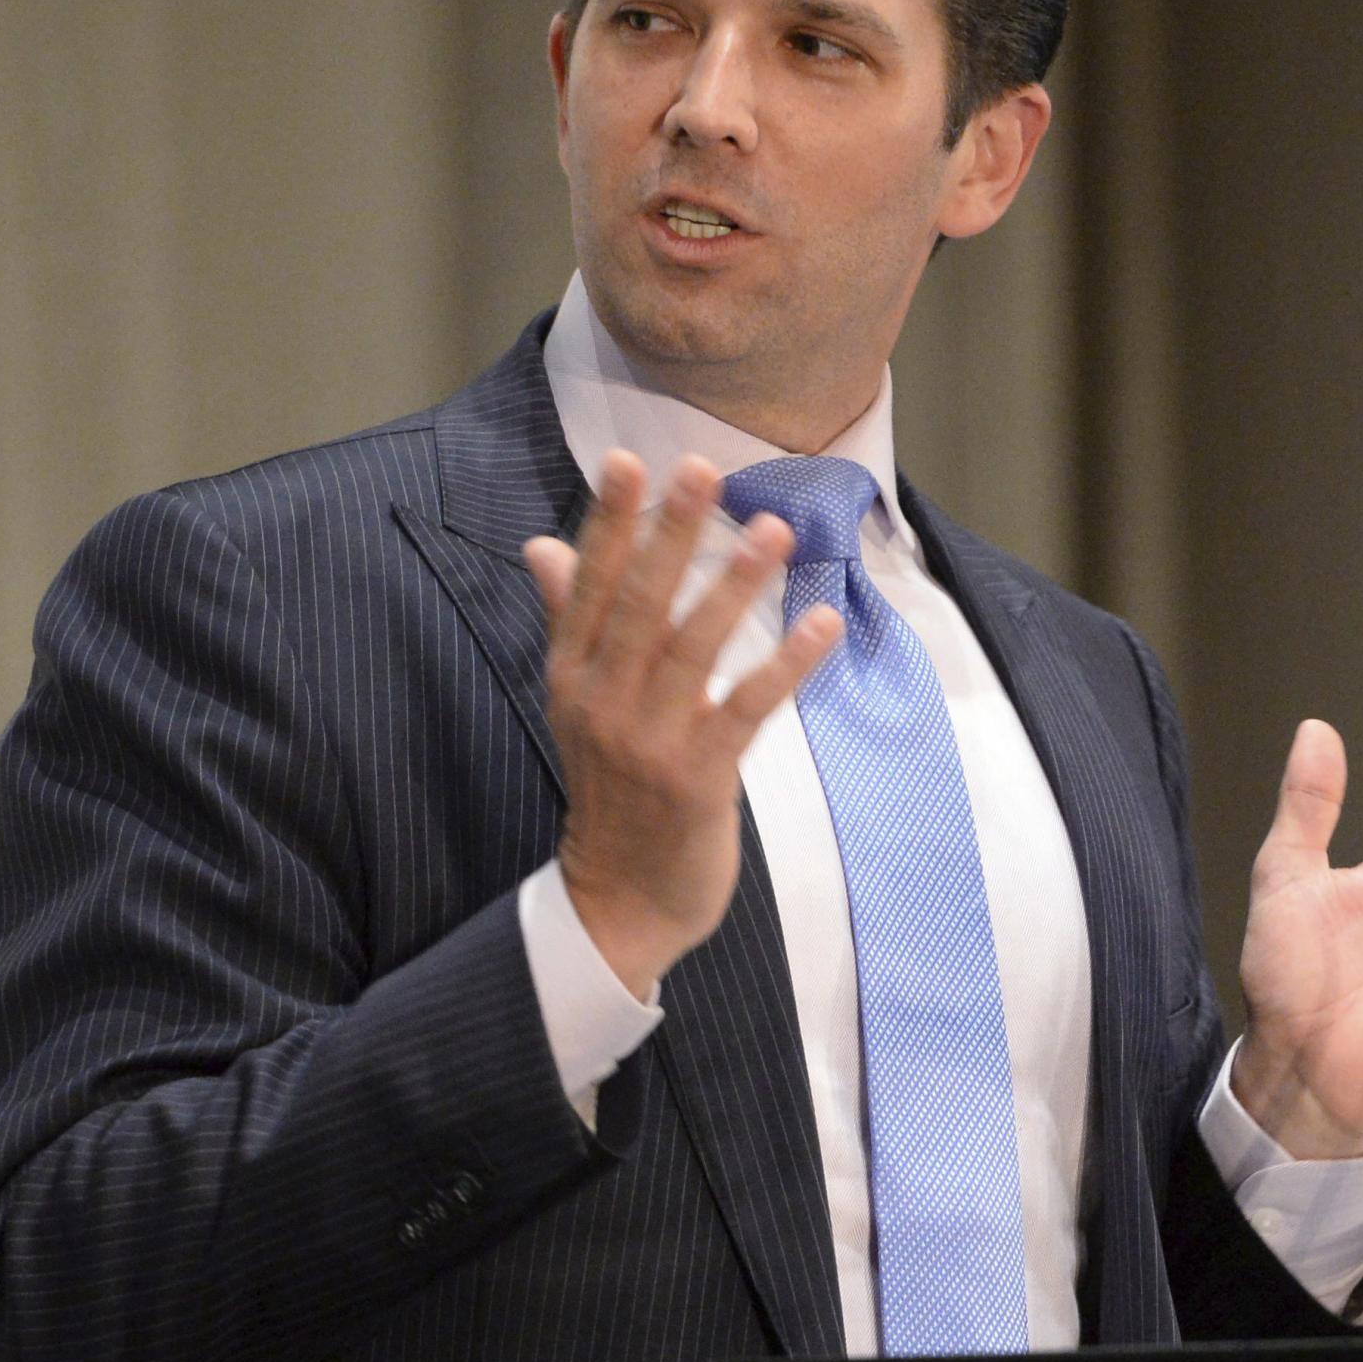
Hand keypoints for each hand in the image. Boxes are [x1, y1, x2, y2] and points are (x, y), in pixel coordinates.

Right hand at [524, 450, 840, 997]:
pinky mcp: (698, 779)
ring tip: (772, 530)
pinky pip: (746, 709)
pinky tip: (821, 623)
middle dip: (670, 533)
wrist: (618, 900)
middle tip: (702, 468)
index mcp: (572, 676)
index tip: (627, 461)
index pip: (590, 586)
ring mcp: (649, 741)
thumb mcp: (578, 702)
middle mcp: (603, 702)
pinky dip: (785, 664)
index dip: (609, 523)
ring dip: (734, 586)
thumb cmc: (610, 788)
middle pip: (639, 604)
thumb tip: (541, 544)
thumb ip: (568, 618)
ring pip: (693, 649)